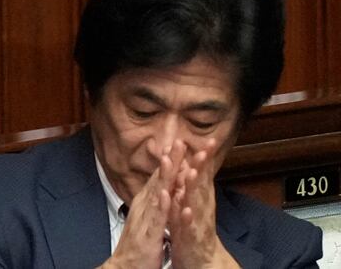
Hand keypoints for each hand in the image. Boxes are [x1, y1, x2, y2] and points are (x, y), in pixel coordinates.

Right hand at [103, 140, 179, 268]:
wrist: (126, 267)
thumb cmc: (140, 245)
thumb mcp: (148, 219)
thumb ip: (154, 203)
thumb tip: (161, 189)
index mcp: (147, 203)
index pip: (160, 177)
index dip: (170, 160)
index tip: (180, 143)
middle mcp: (145, 206)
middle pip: (159, 179)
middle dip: (169, 160)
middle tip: (179, 141)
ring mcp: (146, 218)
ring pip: (157, 193)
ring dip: (164, 176)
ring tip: (172, 159)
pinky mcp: (148, 233)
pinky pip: (156, 217)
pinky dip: (162, 204)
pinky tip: (166, 193)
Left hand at [168, 138, 230, 268]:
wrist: (200, 261)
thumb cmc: (192, 230)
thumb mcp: (192, 204)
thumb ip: (191, 185)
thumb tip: (191, 163)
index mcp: (200, 199)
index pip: (202, 174)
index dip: (205, 157)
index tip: (209, 139)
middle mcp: (202, 208)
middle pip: (203, 184)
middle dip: (203, 166)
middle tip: (204, 148)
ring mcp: (197, 222)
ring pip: (196, 202)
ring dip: (194, 187)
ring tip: (193, 171)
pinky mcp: (190, 237)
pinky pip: (188, 226)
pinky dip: (187, 217)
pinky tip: (186, 209)